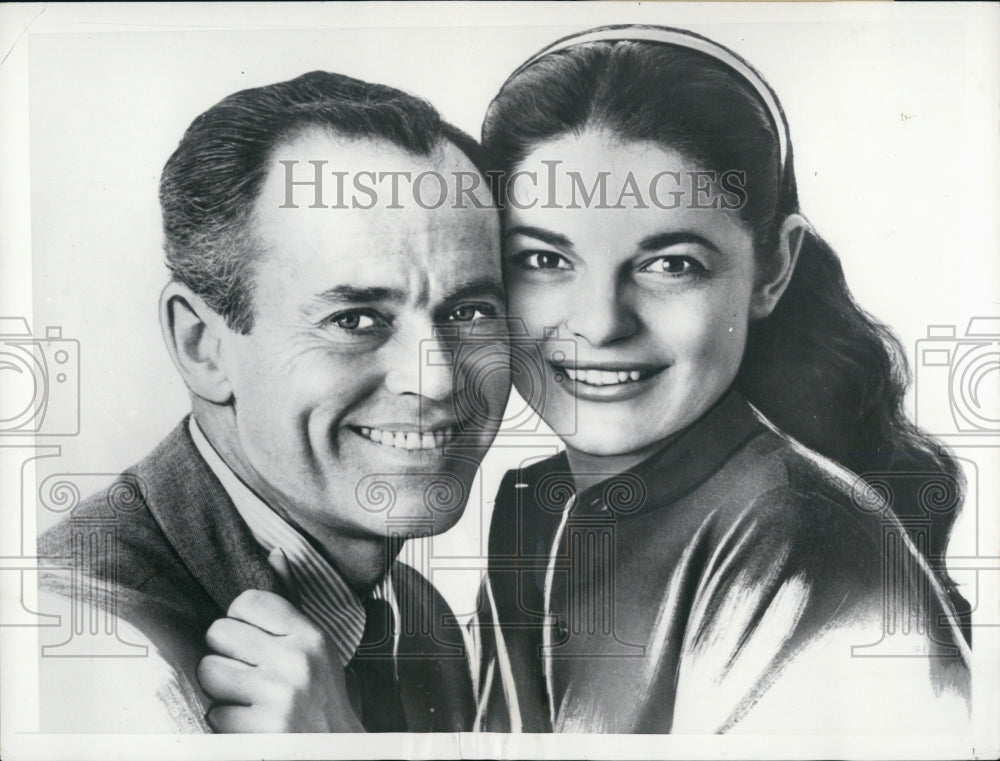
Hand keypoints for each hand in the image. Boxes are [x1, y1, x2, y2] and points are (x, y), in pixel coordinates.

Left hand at [197, 551, 363, 732]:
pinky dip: (226, 721)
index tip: (248, 637)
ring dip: (220, 688)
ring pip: (209, 671)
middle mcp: (295, 661)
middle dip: (224, 653)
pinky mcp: (260, 730)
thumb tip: (275, 553)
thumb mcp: (315, 646)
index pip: (247, 601)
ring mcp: (277, 696)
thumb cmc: (321, 695)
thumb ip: (290, 604)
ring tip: (244, 695)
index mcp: (309, 635)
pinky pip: (214, 713)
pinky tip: (250, 721)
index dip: (238, 618)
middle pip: (219, 632)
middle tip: (244, 669)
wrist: (336, 751)